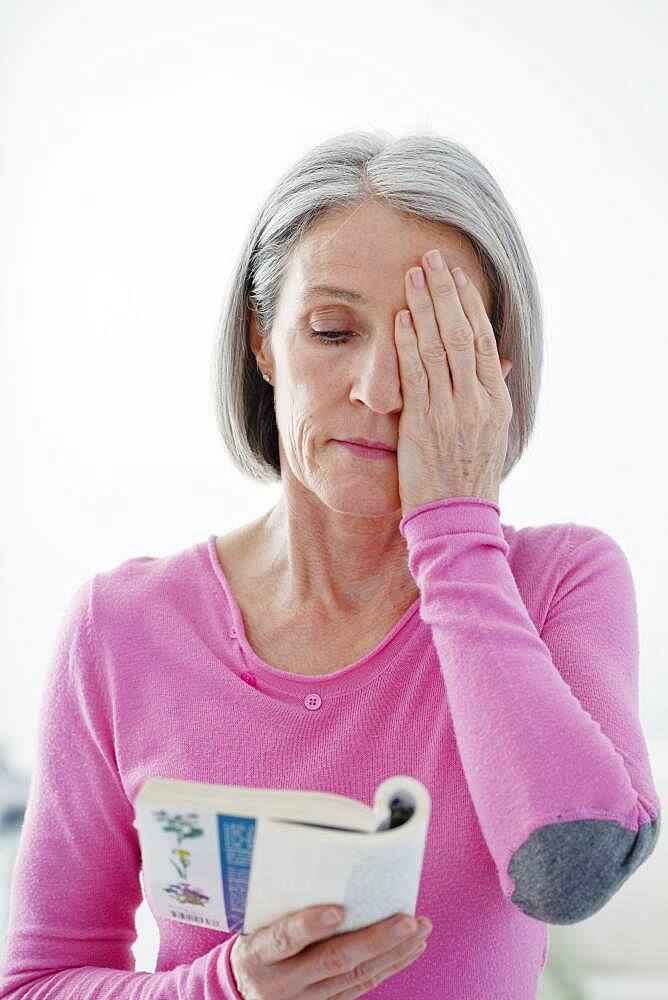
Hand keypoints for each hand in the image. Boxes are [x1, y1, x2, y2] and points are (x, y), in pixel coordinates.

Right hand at [228, 903, 431, 998]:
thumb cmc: (254, 940)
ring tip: (419, 930)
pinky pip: (361, 987)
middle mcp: (282, 982)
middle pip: (332, 961)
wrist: (241, 990)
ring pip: (354, 977)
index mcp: (259, 954)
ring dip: (392, 953)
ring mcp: (305, 999)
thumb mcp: (252, 922)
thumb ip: (282, 902)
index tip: (338, 910)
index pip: (284, 939)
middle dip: (374, 940)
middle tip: (407, 920)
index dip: (310, 925)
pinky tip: (410, 949)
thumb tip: (325, 863)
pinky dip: (388, 967)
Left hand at [394, 249, 512, 517]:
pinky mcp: (424, 423)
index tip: (455, 277)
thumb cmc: (467, 478)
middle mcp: (478, 401)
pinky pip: (417, 374)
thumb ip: (492, 394)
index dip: (470, 304)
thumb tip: (503, 361)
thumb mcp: (490, 435)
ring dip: (426, 307)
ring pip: (442, 346)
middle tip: (432, 259)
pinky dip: (410, 343)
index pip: (486, 340)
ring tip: (413, 275)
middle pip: (465, 333)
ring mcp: (452, 411)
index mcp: (497, 402)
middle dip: (447, 292)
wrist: (455, 520)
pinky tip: (402, 317)